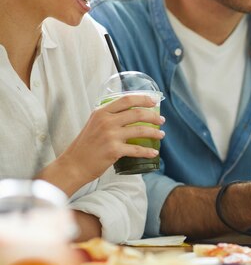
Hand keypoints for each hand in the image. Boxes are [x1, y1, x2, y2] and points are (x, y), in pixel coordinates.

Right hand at [41, 94, 164, 193]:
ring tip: (161, 134)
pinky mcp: (114, 150)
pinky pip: (137, 150)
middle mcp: (106, 121)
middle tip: (161, 120)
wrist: (74, 165)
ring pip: (140, 130)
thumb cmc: (86, 145)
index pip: (126, 100)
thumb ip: (109, 118)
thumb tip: (131, 115)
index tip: (154, 102)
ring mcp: (110, 136)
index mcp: (101, 112)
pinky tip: (154, 152)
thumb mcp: (94, 124)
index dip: (143, 99)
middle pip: (137, 114)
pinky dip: (148, 151)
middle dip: (153, 116)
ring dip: (154, 132)